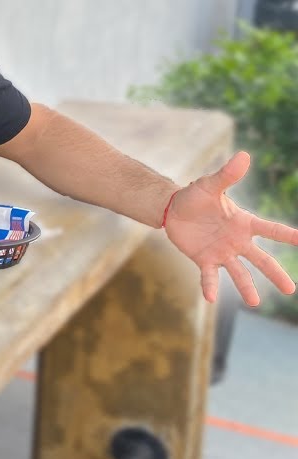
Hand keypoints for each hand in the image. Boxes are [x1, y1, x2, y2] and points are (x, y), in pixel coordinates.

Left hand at [164, 151, 297, 305]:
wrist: (173, 209)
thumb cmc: (196, 196)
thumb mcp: (210, 185)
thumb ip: (227, 175)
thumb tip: (244, 156)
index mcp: (244, 223)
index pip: (271, 230)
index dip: (288, 235)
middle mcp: (237, 241)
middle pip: (261, 259)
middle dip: (276, 274)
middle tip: (291, 291)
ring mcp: (222, 252)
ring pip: (239, 272)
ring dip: (247, 287)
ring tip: (255, 303)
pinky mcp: (204, 259)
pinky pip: (209, 275)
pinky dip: (210, 286)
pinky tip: (210, 298)